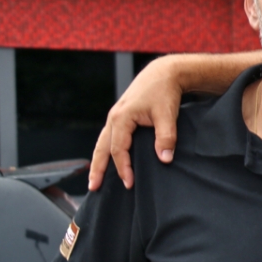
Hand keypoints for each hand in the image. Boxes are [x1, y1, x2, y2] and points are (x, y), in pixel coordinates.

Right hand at [88, 51, 261, 189]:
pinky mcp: (121, 116)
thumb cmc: (164, 92)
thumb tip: (165, 159)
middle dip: (97, 169)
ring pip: (102, 143)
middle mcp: (114, 117)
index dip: (123, 168)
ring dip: (99, 161)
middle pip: (101, 148)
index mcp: (121, 118)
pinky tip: (108, 160)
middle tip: (94, 187)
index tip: (129, 183)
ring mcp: (116, 116)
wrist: (164, 74)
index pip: (118, 149)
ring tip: (95, 179)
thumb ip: (166, 137)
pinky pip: (109, 137)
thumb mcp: (167, 115)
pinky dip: (106, 150)